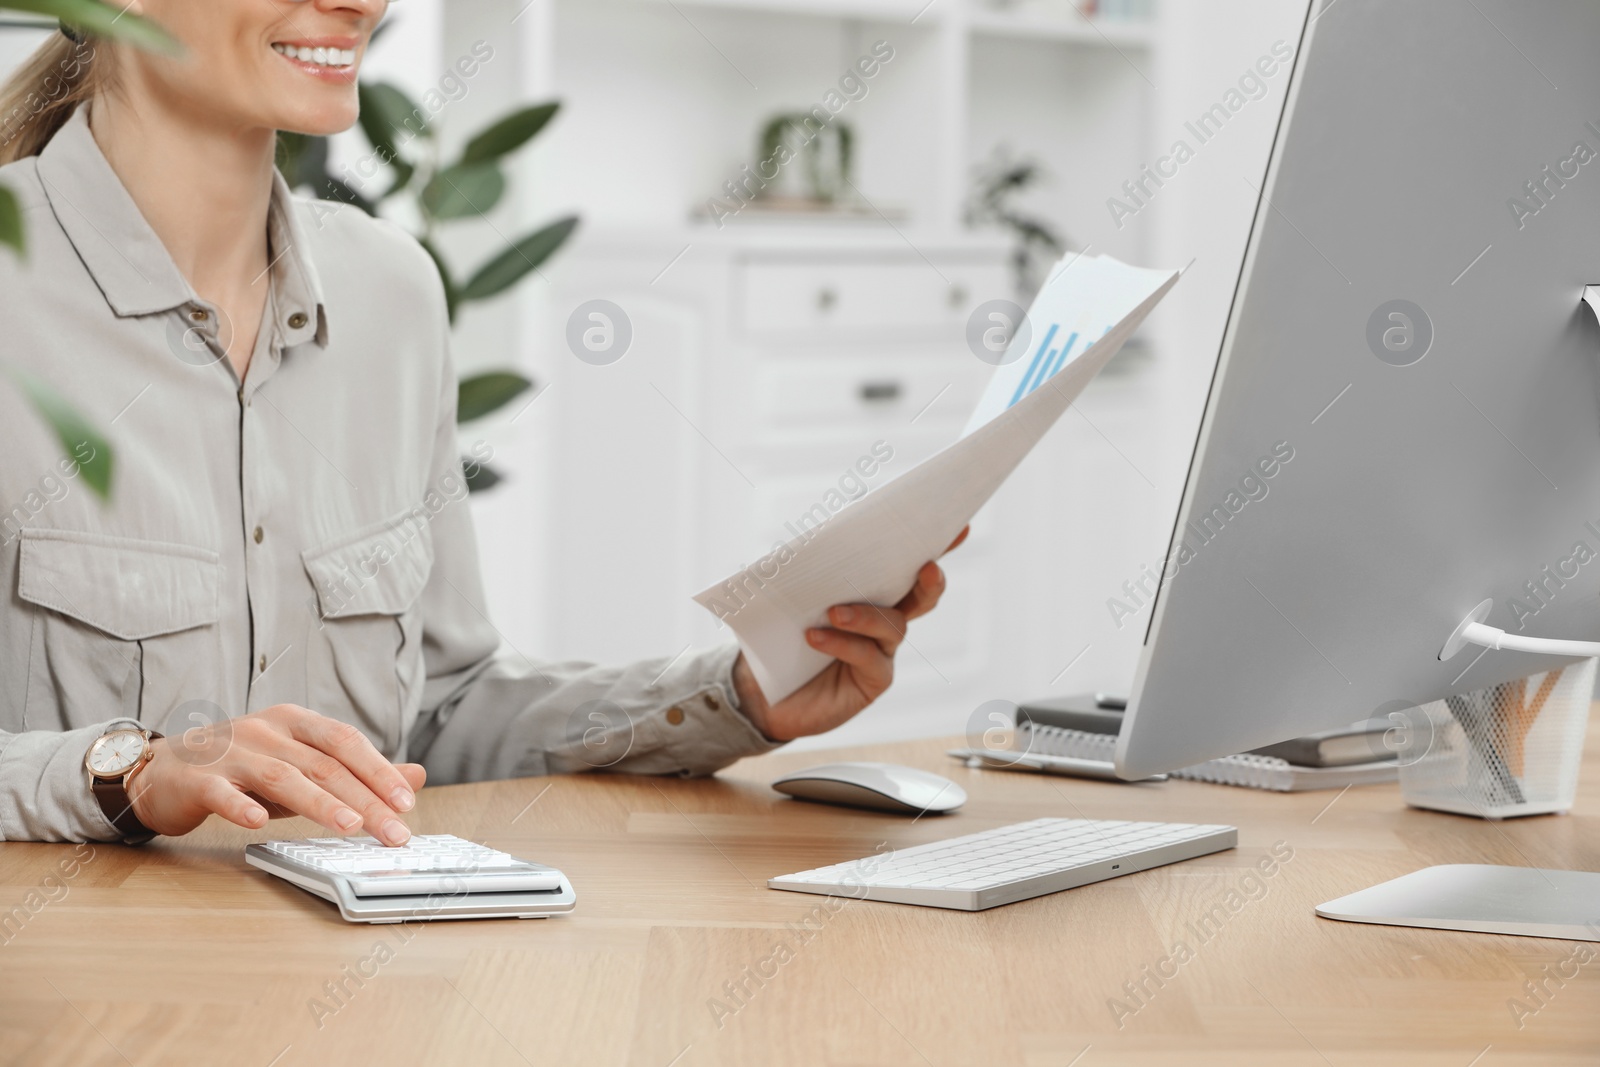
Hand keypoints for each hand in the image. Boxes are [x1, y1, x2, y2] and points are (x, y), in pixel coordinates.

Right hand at [125, 705, 425, 845]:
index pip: (346, 742)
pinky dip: (241, 806)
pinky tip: (259, 823)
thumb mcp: (302, 765)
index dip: (378, 770)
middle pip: (323, 765)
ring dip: (318, 802)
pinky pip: (222, 792)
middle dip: (364, 800)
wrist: (162, 770)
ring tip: (349, 825)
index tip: (406, 802)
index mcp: (295, 722)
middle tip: (393, 831)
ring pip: (282, 777)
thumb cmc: (242, 769)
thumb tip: (416, 778)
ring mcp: (230, 753)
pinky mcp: (197, 779)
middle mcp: (266, 731)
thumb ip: (356, 773)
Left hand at [731, 526, 968, 741]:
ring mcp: (882, 652)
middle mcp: (884, 621)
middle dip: (930, 582)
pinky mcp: (872, 681)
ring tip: (834, 611)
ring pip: (893, 626)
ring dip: (865, 615)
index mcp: (870, 593)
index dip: (938, 546)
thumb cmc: (778, 637)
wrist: (762, 693)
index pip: (907, 565)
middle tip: (927, 568)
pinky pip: (868, 657)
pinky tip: (815, 637)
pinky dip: (842, 643)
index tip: (960, 528)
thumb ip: (798, 569)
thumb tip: (802, 538)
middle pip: (921, 597)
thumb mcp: (783, 597)